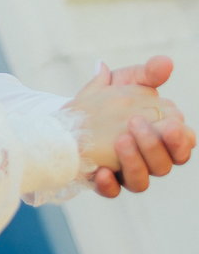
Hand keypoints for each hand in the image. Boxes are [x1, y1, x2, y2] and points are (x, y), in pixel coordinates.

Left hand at [84, 57, 196, 196]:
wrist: (72, 113)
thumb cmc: (109, 99)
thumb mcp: (125, 81)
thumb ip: (147, 73)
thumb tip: (166, 62)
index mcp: (160, 137)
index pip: (182, 146)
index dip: (180, 140)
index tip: (171, 125)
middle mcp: (146, 159)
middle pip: (164, 165)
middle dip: (153, 145)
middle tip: (135, 123)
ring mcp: (125, 172)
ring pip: (141, 182)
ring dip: (134, 162)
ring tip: (120, 140)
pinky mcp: (103, 181)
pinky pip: (112, 192)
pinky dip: (109, 184)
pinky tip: (102, 171)